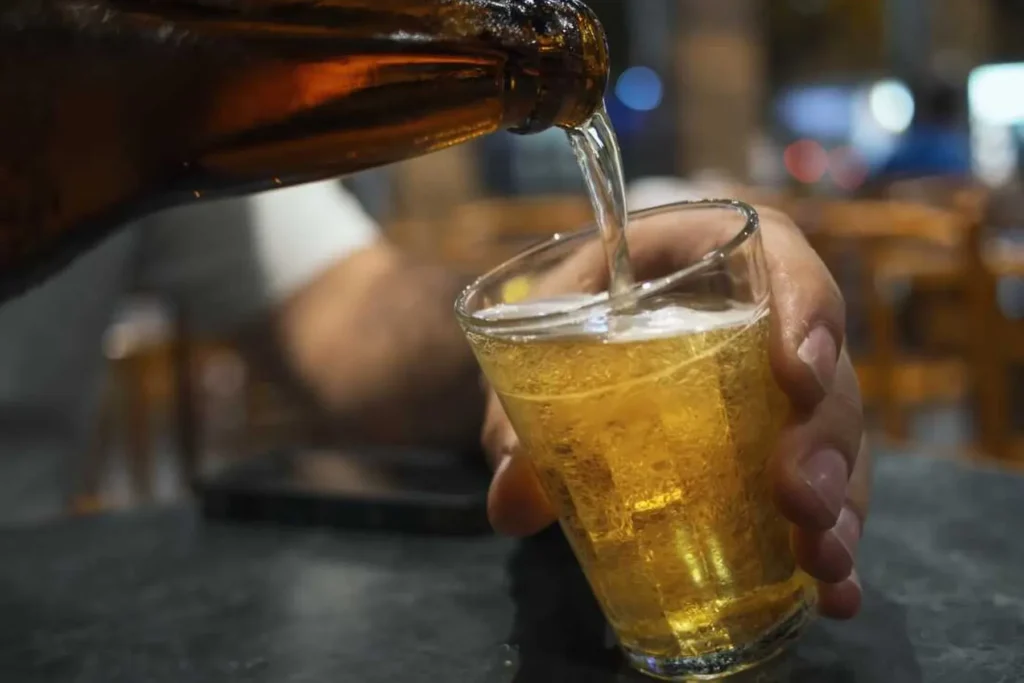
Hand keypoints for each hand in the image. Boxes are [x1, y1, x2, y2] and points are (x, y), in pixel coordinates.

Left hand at [480, 206, 868, 619]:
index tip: (798, 374)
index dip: (804, 308)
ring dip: (838, 503)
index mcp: (708, 257)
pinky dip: (833, 541)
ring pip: (836, 438)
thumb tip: (510, 506)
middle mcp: (765, 319)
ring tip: (823, 564)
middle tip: (797, 500)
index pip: (778, 257)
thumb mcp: (538, 342)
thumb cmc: (569, 314)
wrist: (575, 334)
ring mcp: (783, 388)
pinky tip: (837, 595)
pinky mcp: (785, 446)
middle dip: (821, 439)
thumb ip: (521, 414)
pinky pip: (828, 488)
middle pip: (824, 368)